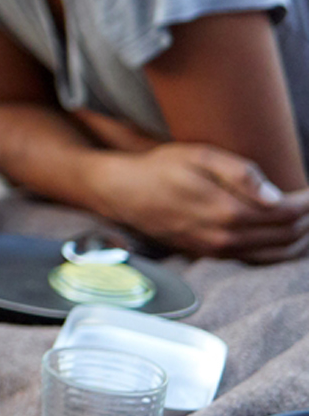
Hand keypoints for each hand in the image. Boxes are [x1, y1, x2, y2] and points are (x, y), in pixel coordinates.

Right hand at [92, 143, 308, 261]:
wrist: (124, 192)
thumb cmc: (161, 168)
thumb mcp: (198, 155)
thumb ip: (239, 173)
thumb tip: (274, 196)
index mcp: (227, 210)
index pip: (285, 212)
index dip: (305, 203)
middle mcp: (226, 236)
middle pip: (285, 235)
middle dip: (306, 221)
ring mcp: (219, 248)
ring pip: (275, 252)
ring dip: (298, 239)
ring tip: (305, 223)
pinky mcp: (212, 254)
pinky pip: (257, 259)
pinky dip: (278, 251)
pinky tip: (284, 239)